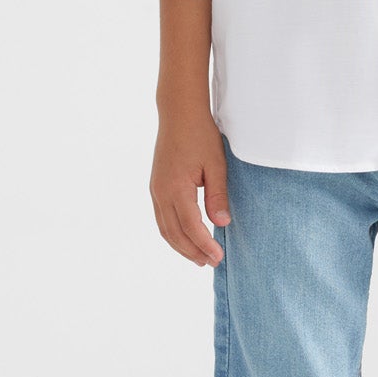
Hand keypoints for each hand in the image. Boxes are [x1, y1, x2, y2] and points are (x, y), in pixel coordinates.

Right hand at [150, 107, 230, 266]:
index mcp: (176, 187)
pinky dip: (173, 234)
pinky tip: (186, 238)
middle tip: (211, 263)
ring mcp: (156, 190)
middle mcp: (161, 192)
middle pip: (174, 233)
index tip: (218, 257)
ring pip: (165, 229)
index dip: (204, 244)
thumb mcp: (216, 164)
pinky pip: (162, 218)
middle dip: (192, 252)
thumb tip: (222, 223)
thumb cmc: (200, 135)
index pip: (190, 226)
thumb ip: (218, 195)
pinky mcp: (157, 187)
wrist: (179, 113)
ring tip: (199, 258)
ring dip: (181, 246)